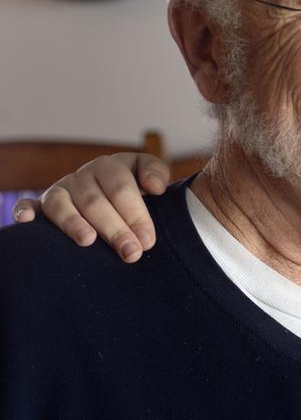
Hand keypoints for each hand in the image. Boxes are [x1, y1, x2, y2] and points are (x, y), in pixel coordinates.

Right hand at [12, 152, 169, 262]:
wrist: (113, 196)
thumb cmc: (135, 190)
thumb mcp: (149, 176)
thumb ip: (156, 173)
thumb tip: (155, 187)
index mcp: (110, 166)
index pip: (122, 189)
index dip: (135, 214)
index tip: (148, 240)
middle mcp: (83, 176)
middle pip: (95, 201)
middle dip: (114, 229)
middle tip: (130, 252)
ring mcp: (61, 190)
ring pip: (61, 205)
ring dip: (73, 223)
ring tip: (88, 241)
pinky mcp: (41, 204)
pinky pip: (28, 205)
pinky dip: (25, 212)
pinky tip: (27, 222)